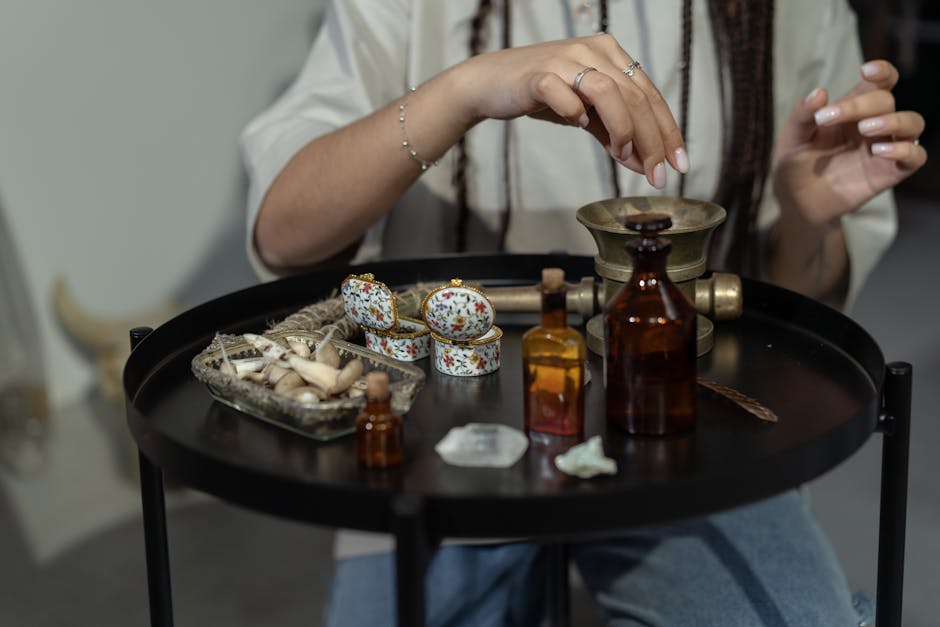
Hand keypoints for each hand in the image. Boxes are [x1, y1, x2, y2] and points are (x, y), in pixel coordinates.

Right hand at [453, 33, 688, 187]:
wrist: (491, 84)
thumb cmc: (541, 95)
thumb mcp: (586, 115)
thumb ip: (615, 135)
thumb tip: (644, 164)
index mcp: (611, 54)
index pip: (650, 94)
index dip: (668, 131)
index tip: (679, 164)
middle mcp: (593, 50)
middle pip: (636, 96)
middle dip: (652, 140)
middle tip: (657, 174)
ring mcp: (566, 59)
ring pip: (609, 93)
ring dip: (622, 130)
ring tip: (623, 155)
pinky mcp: (538, 75)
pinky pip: (566, 96)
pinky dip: (577, 114)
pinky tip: (579, 124)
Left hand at [772, 60, 926, 226]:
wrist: (795, 202)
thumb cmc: (796, 164)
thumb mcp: (792, 137)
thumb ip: (802, 114)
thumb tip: (820, 92)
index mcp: (853, 110)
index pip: (880, 83)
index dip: (882, 72)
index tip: (866, 70)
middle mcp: (873, 125)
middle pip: (887, 101)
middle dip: (861, 104)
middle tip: (828, 117)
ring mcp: (884, 149)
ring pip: (913, 123)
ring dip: (893, 121)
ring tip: (864, 129)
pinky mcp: (889, 173)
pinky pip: (915, 157)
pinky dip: (905, 150)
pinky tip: (879, 152)